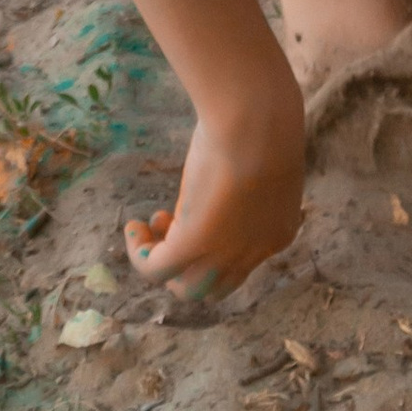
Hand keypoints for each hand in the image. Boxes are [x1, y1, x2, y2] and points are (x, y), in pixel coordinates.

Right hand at [124, 80, 305, 297]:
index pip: (242, 261)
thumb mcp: (256, 167)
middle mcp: (254, 255)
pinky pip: (156, 269)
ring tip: (149, 226)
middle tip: (171, 222)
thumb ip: (242, 188)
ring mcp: (224, 254)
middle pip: (216, 286)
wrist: (258, 120)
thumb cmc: (263, 126)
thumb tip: (217, 190)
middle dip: (190, 263)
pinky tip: (133, 226)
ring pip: (188, 290)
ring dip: (166, 265)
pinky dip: (139, 254)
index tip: (198, 208)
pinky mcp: (193, 245)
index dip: (214, 243)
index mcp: (278, 234)